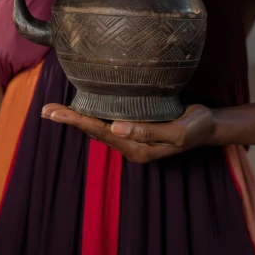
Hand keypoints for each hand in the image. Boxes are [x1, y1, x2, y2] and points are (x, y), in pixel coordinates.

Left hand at [41, 103, 216, 162]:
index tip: (56, 114)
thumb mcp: (177, 131)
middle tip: (45, 110)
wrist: (209, 126)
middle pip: (94, 130)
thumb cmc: (196, 126)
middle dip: (70, 120)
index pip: (100, 132)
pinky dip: (92, 113)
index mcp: (137, 148)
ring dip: (77, 117)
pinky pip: (108, 120)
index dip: (77, 121)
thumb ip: (148, 131)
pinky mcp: (135, 126)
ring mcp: (132, 137)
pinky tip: (83, 106)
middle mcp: (130, 144)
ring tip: (55, 110)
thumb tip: (116, 127)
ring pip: (99, 126)